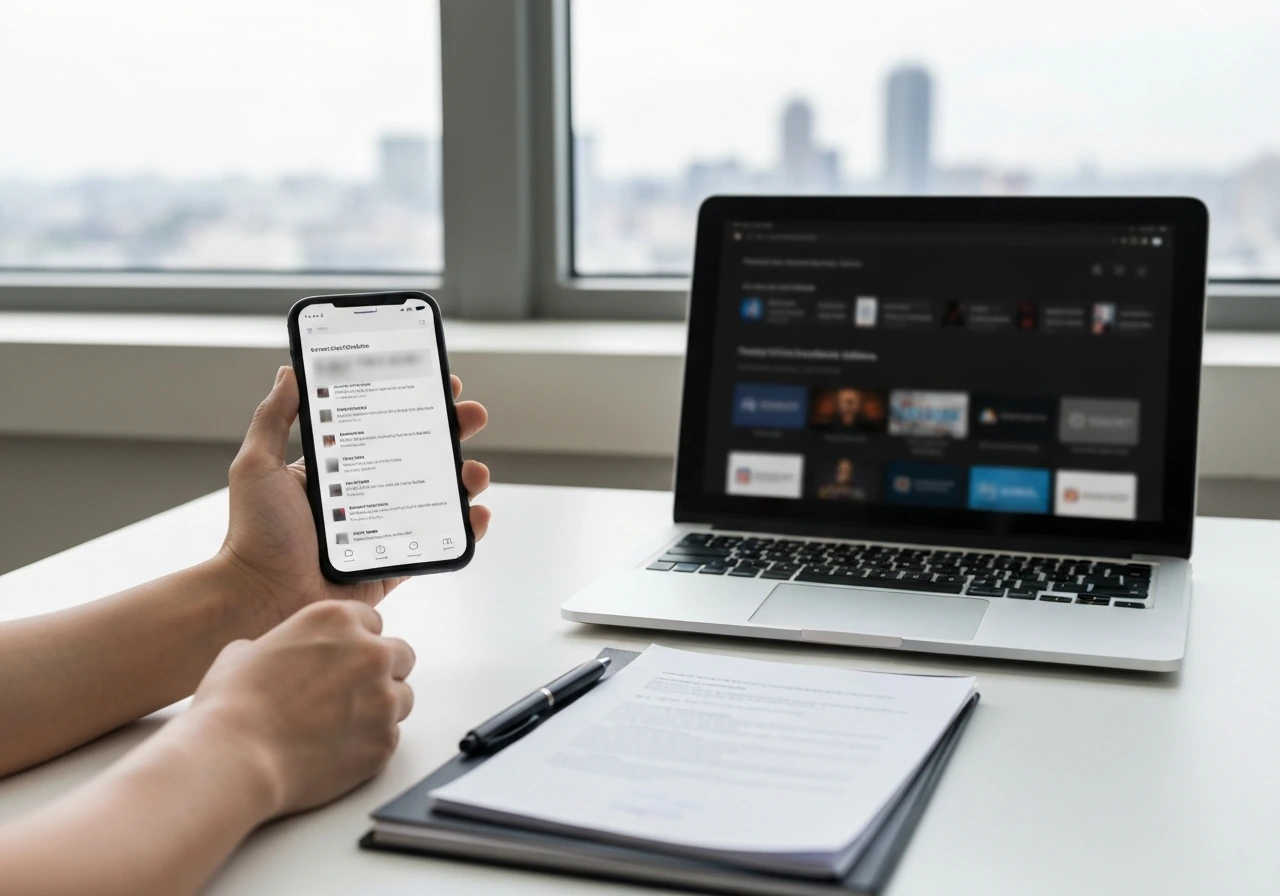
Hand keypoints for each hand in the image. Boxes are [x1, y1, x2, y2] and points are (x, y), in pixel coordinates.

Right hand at [188, 601, 413, 816]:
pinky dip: (371, 742)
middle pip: (399, 656)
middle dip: (380, 672)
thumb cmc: (233, 705)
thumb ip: (280, 644)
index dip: (356, 643)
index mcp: (338, 620)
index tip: (343, 660)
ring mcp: (383, 698)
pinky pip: (391, 736)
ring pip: (402, 697)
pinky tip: (338, 749)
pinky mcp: (385, 740)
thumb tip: (272, 655)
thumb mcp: (245, 651)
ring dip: (381, 708)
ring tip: (342, 725)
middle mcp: (370, 652)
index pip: (371, 622)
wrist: (234, 756)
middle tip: (350, 693)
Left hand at [218, 366, 490, 627]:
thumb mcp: (258, 465)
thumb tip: (290, 371)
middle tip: (472, 417)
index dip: (416, 403)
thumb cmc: (254, 534)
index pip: (385, 425)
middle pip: (422, 454)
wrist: (262, 597)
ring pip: (439, 495)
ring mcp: (385, 527)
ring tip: (475, 472)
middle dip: (454, 432)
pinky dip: (466, 528)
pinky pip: (440, 541)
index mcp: (339, 466)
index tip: (441, 385)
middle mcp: (366, 493)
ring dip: (466, 478)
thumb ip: (274, 418)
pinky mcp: (396, 560)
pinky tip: (477, 514)